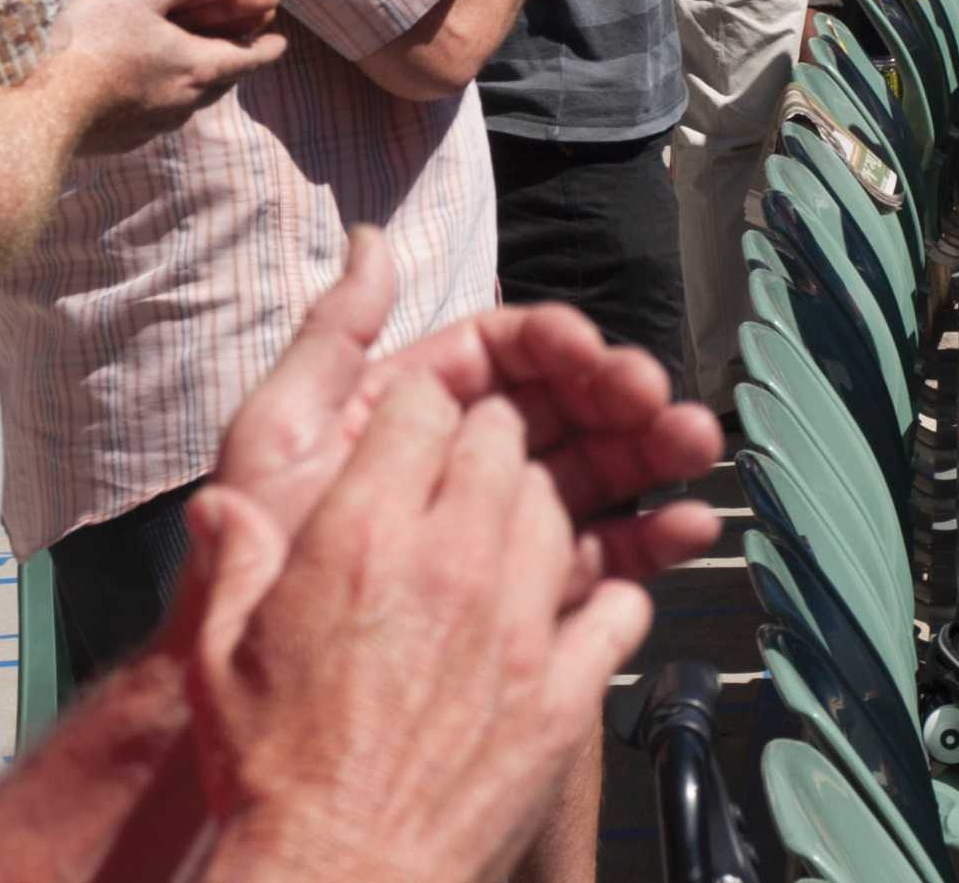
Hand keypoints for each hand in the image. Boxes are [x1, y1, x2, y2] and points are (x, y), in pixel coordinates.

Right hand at [41, 0, 287, 156]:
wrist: (34, 113)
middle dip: (231, 54)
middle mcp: (183, 104)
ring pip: (187, 96)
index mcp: (198, 68)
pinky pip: (152, 109)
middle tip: (239, 38)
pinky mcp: (121, 138)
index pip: (249, 58)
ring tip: (193, 56)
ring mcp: (151, 125)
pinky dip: (157, 88)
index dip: (265, 47)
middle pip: (220, 78)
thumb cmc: (88, 45)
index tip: (279, 41)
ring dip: (194, 72)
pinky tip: (139, 78)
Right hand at [179, 378, 648, 882]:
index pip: (423, 405)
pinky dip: (606, 600)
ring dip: (535, 512)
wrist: (338, 878)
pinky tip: (577, 612)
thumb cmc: (274, 779)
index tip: (415, 432)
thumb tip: (220, 509)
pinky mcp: (563, 690)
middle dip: (484, 445)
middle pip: (502, 441)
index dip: (420, 412)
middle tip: (467, 475)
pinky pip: (619, 606)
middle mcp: (450, 563)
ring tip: (507, 542)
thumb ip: (232, 563)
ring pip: (557, 510)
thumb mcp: (220, 658)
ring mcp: (517, 625)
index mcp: (363, 538)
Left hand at [195, 229, 720, 578]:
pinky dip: (651, 542)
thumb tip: (372, 242)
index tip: (588, 351)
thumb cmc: (262, 580)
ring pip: (592, 476)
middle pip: (559, 410)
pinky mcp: (528, 607)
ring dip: (650, 453)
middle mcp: (458, 470)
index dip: (550, 344)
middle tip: (655, 401)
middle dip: (617, 394)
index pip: (497, 358)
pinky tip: (691, 528)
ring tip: (696, 444)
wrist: (262, 718)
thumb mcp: (276, 440)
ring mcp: (496, 539)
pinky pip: (600, 562)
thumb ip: (329, 339)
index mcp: (407, 418)